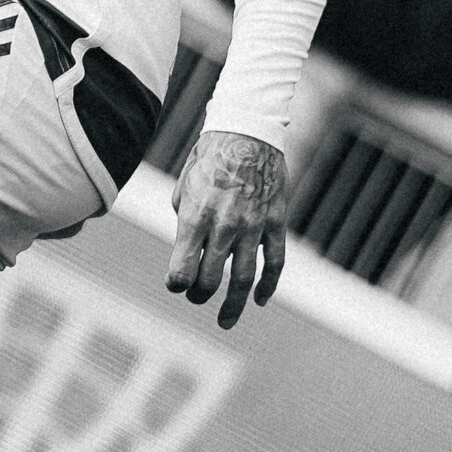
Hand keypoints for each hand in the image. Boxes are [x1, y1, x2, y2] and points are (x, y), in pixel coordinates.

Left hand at [167, 130, 287, 326]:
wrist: (247, 130)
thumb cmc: (209, 159)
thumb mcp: (184, 188)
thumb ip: (185, 222)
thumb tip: (187, 250)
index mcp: (195, 216)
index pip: (181, 269)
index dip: (176, 284)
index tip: (176, 284)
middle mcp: (223, 225)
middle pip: (211, 280)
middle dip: (200, 296)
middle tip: (197, 298)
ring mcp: (253, 226)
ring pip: (244, 279)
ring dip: (233, 305)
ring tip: (225, 321)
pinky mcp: (275, 222)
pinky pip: (274, 262)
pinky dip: (268, 286)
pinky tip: (259, 300)